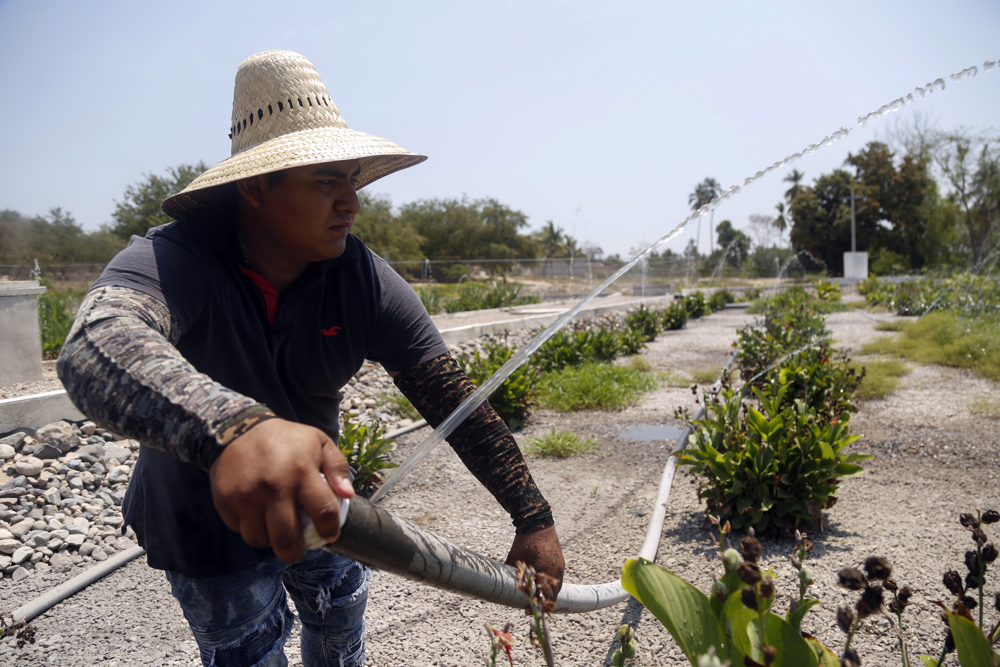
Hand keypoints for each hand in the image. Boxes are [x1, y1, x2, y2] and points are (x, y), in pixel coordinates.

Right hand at [209, 418, 353, 562]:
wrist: (238, 428)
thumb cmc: (285, 439)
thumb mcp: (318, 442)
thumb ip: (337, 467)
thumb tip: (348, 495)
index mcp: (301, 471)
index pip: (323, 512)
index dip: (330, 529)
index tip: (329, 533)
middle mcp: (273, 486)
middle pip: (287, 540)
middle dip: (295, 552)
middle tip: (298, 548)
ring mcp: (247, 496)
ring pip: (260, 540)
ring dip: (269, 540)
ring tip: (275, 528)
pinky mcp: (226, 501)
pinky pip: (240, 530)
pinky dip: (250, 528)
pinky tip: (257, 515)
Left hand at [505, 525, 564, 602]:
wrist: (536, 523)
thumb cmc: (523, 543)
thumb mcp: (515, 561)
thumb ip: (514, 577)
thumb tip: (506, 590)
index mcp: (545, 572)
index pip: (543, 597)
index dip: (535, 606)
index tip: (527, 611)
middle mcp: (555, 571)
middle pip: (552, 596)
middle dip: (543, 603)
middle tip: (533, 607)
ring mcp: (559, 567)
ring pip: (556, 588)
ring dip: (548, 595)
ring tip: (538, 598)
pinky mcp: (560, 562)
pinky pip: (557, 579)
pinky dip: (550, 585)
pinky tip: (542, 586)